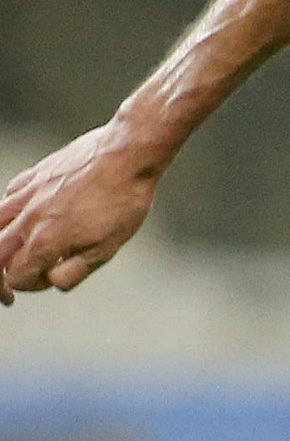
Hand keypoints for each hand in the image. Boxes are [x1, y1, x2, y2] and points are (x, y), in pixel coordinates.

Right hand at [0, 122, 165, 304]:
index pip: (17, 277)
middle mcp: (28, 220)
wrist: (126, 155)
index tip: (47, 279)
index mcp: (45, 241)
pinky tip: (24, 216)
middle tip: (11, 283)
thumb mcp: (107, 247)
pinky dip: (9, 214)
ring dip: (1, 244)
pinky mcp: (32, 176)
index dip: (30, 285)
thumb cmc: (123, 200)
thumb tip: (52, 282)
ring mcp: (27, 196)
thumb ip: (75, 270)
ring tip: (11, 252)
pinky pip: (8, 198)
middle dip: (2, 275)